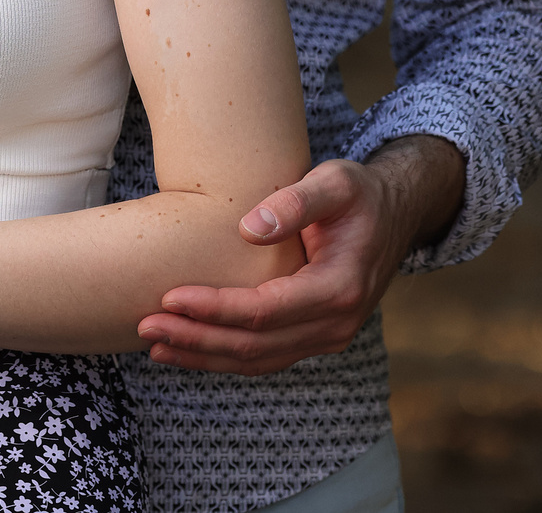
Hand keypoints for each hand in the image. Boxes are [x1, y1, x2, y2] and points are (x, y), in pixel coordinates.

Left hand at [132, 139, 465, 375]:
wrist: (394, 213)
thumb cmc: (359, 193)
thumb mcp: (335, 181)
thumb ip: (296, 201)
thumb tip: (249, 227)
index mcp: (340, 287)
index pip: (265, 310)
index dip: (214, 308)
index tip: (169, 297)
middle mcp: (336, 323)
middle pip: (256, 344)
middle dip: (198, 339)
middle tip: (146, 326)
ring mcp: (328, 336)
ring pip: (259, 360)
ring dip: (205, 355)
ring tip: (156, 344)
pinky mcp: (315, 336)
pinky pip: (267, 357)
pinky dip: (225, 357)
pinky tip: (189, 349)